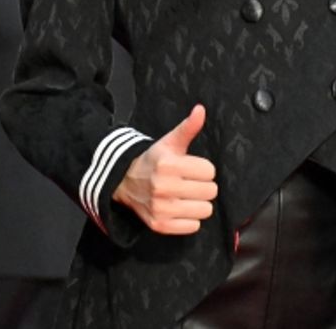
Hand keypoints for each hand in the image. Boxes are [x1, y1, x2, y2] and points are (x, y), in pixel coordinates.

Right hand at [113, 105, 217, 234]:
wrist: (125, 182)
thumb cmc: (155, 160)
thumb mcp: (170, 142)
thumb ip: (188, 127)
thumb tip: (201, 109)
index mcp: (168, 164)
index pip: (210, 171)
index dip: (203, 169)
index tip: (192, 168)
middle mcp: (163, 187)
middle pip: (210, 191)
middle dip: (203, 186)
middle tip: (190, 182)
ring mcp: (161, 208)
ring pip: (205, 210)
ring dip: (199, 203)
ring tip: (186, 196)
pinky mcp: (159, 225)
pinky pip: (193, 226)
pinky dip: (189, 219)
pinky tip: (179, 208)